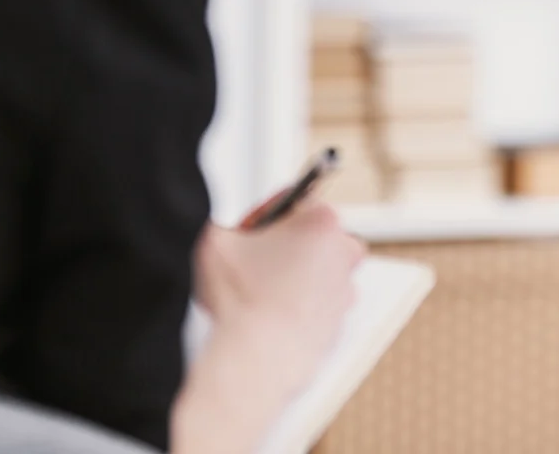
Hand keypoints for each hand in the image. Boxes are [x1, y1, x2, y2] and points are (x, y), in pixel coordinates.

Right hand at [173, 201, 365, 453]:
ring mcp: (343, 291)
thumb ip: (218, 221)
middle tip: (254, 259)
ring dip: (292, 276)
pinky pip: (315, 306)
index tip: (251, 229)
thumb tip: (217, 226)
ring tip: (257, 290)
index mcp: (321, 223)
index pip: (295, 200)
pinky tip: (267, 315)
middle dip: (285, 244)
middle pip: (311, 236)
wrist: (256, 359)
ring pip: (316, 272)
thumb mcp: (215, 239)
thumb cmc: (243, 301)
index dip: (266, 215)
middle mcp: (342, 254)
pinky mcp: (338, 324)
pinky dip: (296, 307)